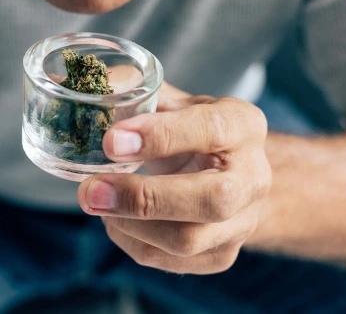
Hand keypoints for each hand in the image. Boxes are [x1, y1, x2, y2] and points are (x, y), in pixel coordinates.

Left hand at [77, 82, 270, 274]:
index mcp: (244, 126)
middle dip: (144, 198)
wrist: (234, 172)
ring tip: (95, 200)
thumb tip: (100, 84)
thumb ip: (143, 94)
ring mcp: (243, 222)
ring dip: (130, 224)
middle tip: (91, 190)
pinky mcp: (223, 254)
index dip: (161, 136)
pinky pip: (173, 261)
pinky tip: (114, 219)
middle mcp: (254, 177)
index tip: (111, 140)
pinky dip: (132, 241)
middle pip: (211, 200)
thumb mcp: (180, 102)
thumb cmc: (197, 130)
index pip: (211, 130)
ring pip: (188, 239)